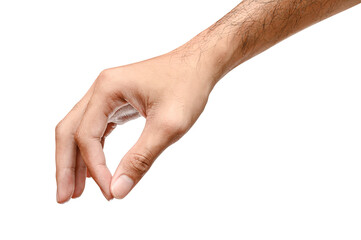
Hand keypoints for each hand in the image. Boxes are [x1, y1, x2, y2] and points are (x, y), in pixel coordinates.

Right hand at [55, 45, 217, 201]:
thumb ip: (141, 158)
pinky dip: (93, 149)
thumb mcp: (167, 126)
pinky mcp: (117, 102)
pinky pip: (96, 127)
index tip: (110, 192)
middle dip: (65, 166)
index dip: (95, 168)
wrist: (199, 65)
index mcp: (108, 89)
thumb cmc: (187, 87)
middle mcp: (101, 89)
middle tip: (63, 198)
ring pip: (80, 130)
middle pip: (70, 131)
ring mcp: (108, 94)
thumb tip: (117, 191)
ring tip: (75, 190)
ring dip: (76, 160)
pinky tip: (94, 169)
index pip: (87, 136)